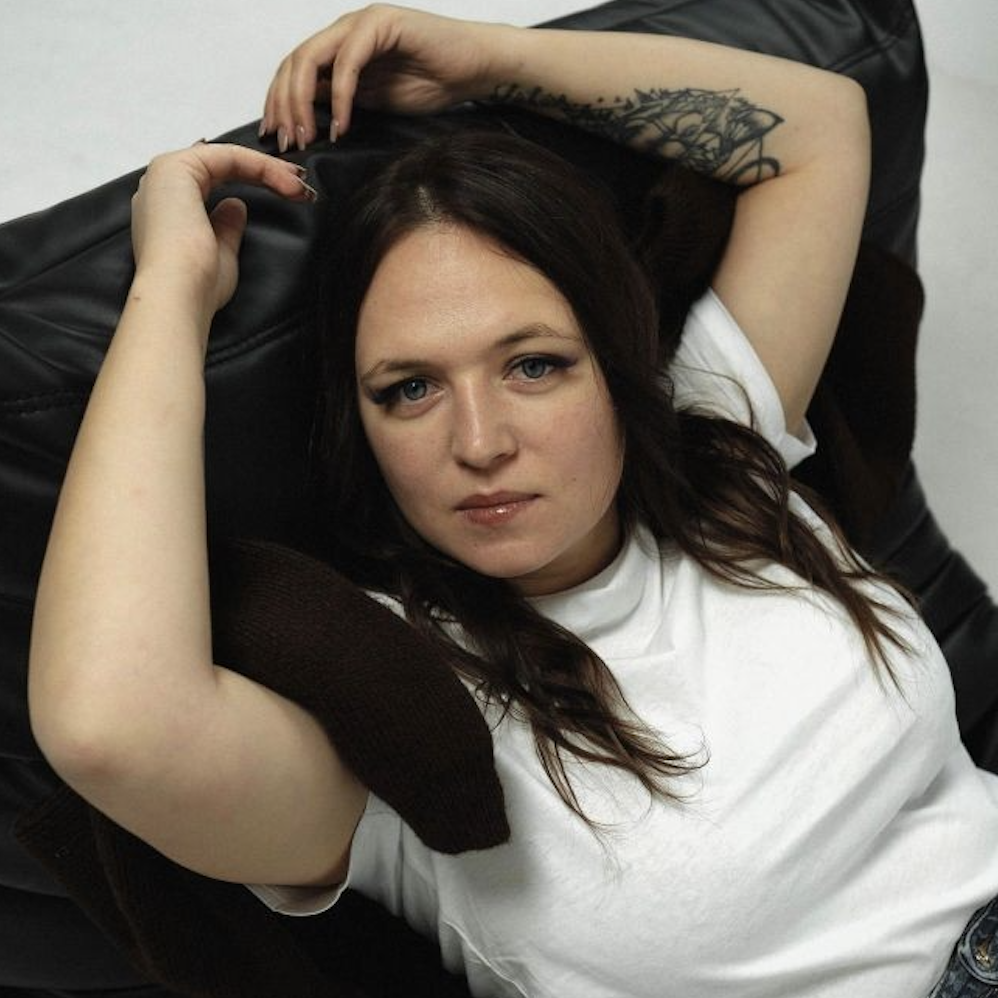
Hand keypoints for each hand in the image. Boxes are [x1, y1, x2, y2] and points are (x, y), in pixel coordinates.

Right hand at [130, 143, 316, 315]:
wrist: (178, 294)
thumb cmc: (196, 286)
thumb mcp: (222, 254)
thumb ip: (227, 229)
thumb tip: (236, 205)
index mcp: (168, 207)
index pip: (218, 181)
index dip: (257, 184)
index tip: (292, 196)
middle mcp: (163, 186)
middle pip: (225, 166)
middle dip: (268, 174)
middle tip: (302, 188)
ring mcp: (167, 174)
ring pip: (228, 159)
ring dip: (269, 170)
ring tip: (301, 187)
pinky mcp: (176, 167)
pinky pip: (228, 156)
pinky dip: (260, 166)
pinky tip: (286, 181)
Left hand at [262, 4, 511, 150]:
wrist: (475, 69)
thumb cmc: (434, 83)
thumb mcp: (375, 102)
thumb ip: (341, 104)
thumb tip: (308, 122)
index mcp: (340, 47)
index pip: (294, 71)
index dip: (280, 105)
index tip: (279, 141)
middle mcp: (345, 31)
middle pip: (293, 64)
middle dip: (284, 107)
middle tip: (289, 144)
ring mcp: (361, 23)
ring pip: (311, 58)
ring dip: (303, 102)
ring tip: (308, 136)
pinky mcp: (380, 24)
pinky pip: (347, 62)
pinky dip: (339, 96)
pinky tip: (341, 124)